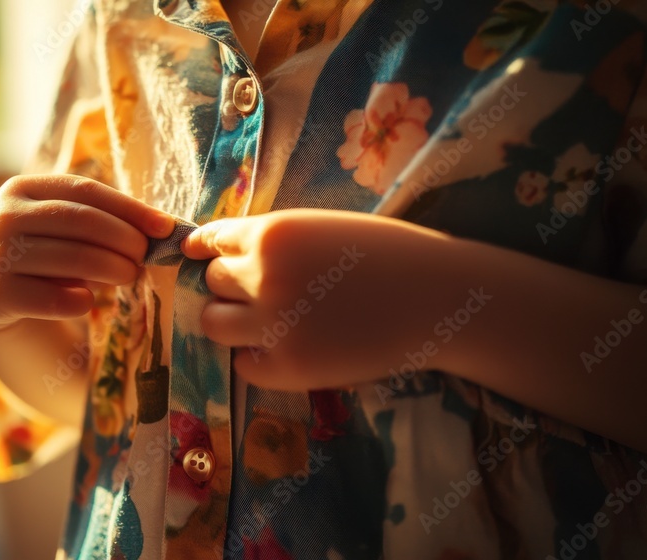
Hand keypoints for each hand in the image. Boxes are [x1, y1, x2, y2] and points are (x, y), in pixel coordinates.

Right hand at [0, 174, 174, 331]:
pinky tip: (88, 300)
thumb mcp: (50, 223)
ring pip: (68, 258)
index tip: (165, 227)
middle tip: (146, 255)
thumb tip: (160, 228)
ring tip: (130, 275)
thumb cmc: (31, 252)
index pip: (85, 191)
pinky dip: (76, 300)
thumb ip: (92, 219)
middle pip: (79, 221)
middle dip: (123, 238)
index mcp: (22, 189)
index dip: (130, 208)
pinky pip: (48, 298)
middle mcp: (4, 218)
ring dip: (110, 267)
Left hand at [182, 209, 455, 390]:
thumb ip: (275, 241)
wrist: (440, 300)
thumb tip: (226, 256)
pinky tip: (288, 349)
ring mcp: (273, 325)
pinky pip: (244, 365)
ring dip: (232, 323)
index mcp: (270, 233)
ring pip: (214, 324)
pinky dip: (257, 360)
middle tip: (260, 295)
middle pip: (211, 283)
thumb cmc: (390, 255)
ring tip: (264, 324)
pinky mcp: (289, 368)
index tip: (206, 260)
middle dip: (229, 288)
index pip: (209, 241)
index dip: (209, 252)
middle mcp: (262, 277)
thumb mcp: (322, 228)